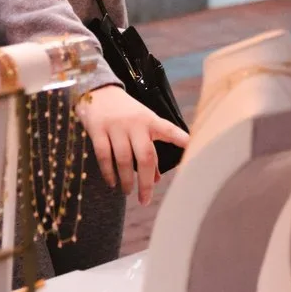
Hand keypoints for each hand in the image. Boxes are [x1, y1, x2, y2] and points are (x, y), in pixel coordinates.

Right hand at [76, 84, 188, 203]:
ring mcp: (116, 126)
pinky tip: (112, 183)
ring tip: (129, 192)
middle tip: (145, 200)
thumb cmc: (127, 113)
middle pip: (145, 156)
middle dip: (146, 181)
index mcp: (150, 120)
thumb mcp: (142, 125)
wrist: (98, 91)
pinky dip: (108, 172)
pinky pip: (104, 156)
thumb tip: (156, 179)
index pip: (168, 130)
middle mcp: (135, 123)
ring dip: (127, 180)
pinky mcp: (98, 129)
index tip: (192, 147)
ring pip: (123, 159)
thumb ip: (150, 149)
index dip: (180, 139)